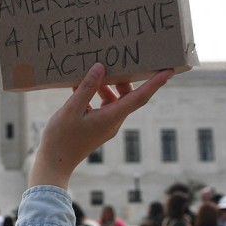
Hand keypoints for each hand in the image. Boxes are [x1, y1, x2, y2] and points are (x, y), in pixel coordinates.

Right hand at [29, 63, 174, 189]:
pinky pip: (103, 107)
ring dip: (106, 87)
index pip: (139, 97)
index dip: (155, 83)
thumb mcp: (71, 109)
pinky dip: (95, 95)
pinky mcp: (97, 127)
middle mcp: (113, 122)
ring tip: (91, 74)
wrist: (55, 163)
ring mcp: (106, 126)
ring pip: (114, 101)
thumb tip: (100, 67)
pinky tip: (79, 88)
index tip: (170, 70)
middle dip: (124, 79)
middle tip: (118, 62)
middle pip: (128, 96)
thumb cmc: (61, 137)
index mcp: (111, 117)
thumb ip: (86, 87)